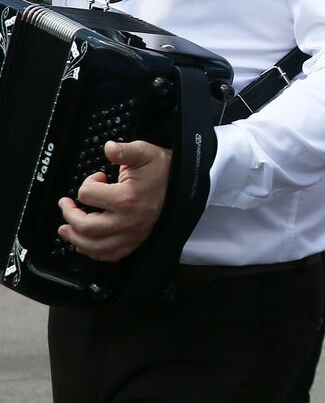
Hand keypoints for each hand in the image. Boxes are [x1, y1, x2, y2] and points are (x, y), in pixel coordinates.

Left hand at [56, 140, 170, 261]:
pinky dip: (93, 251)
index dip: (87, 183)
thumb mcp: (144, 153)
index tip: (97, 177)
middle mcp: (128, 220)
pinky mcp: (135, 241)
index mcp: (127, 198)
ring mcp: (132, 234)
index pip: (87, 195)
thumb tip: (109, 147)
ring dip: (74, 238)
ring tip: (66, 229)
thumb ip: (124, 150)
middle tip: (66, 205)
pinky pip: (109, 255)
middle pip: (85, 226)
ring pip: (93, 246)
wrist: (181, 183)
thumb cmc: (161, 169)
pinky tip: (84, 243)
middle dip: (69, 214)